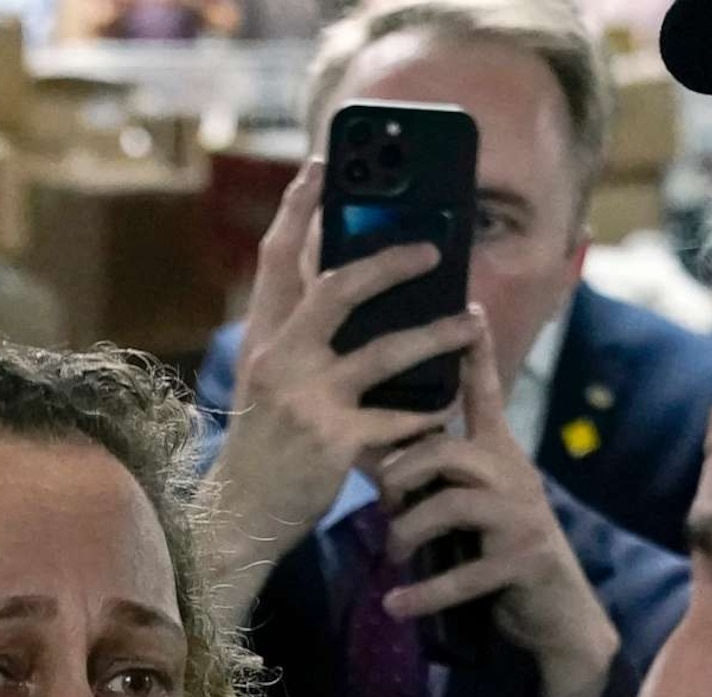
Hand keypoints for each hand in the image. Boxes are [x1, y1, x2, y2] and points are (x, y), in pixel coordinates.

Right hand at [207, 159, 482, 614]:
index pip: (276, 258)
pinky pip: (396, 420)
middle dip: (390, 261)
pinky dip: (425, 413)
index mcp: (263, 339)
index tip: (321, 165)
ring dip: (436, 334)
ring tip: (471, 322)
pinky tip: (447, 408)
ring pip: (385, 352)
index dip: (299, 208)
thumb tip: (345, 288)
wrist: (240, 516)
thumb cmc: (263, 445)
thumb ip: (297, 337)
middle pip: (338, 288)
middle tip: (434, 248)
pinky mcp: (333, 442)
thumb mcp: (267, 381)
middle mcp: (280, 360)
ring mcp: (306, 401)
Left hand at [370, 335, 622, 696]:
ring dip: (406, 532)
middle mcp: (513, 475)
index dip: (475, 354)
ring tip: (391, 554)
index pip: (486, 393)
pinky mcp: (522, 562)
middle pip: (445, 449)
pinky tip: (394, 604)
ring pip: (450, 504)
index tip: (468, 305)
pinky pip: (463, 573)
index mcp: (499, 455)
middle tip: (383, 503)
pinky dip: (422, 593)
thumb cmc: (500, 553)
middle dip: (401, 473)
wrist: (557, 614)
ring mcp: (521, 519)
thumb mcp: (469, 506)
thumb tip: (373, 456)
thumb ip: (433, 479)